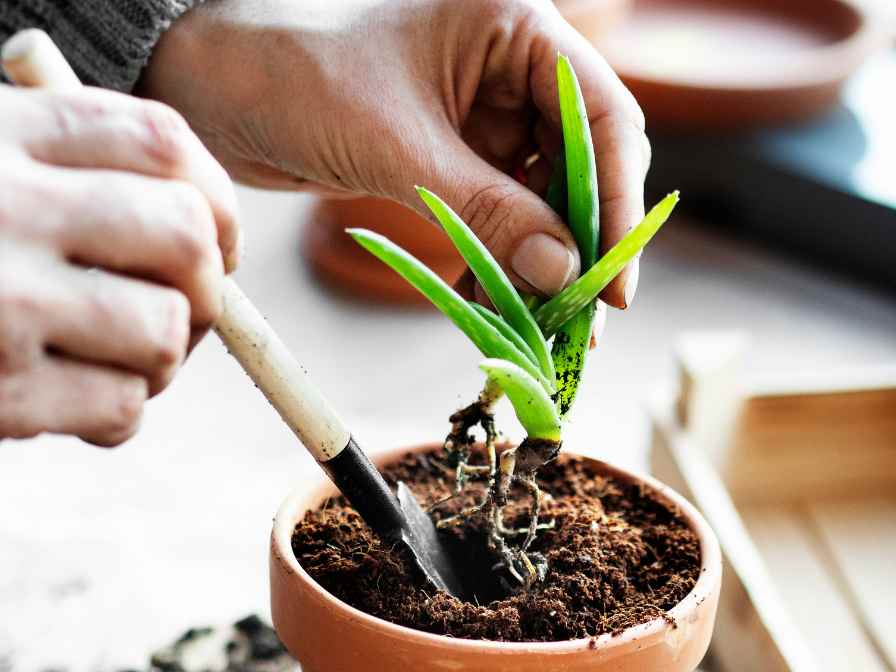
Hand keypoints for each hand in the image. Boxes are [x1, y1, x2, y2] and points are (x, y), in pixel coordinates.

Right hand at [0, 84, 238, 445]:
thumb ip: (65, 168)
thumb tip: (204, 233)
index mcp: (1, 134)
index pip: (160, 143)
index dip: (217, 197)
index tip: (218, 239)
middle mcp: (3, 208)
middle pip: (184, 236)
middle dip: (207, 285)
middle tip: (184, 307)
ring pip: (164, 331)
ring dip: (163, 356)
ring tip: (122, 356)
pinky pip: (120, 406)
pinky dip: (119, 411)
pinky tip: (77, 399)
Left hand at [139, 0, 648, 305]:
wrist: (211, 86)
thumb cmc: (293, 75)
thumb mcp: (399, 145)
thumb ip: (487, 209)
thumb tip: (562, 270)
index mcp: (515, 28)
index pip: (603, 116)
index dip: (619, 201)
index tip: (615, 275)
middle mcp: (508, 67)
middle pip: (579, 163)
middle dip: (580, 242)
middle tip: (584, 318)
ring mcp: (479, 113)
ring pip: (538, 195)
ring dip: (541, 259)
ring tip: (545, 325)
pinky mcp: (448, 153)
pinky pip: (495, 211)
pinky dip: (499, 256)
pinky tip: (496, 301)